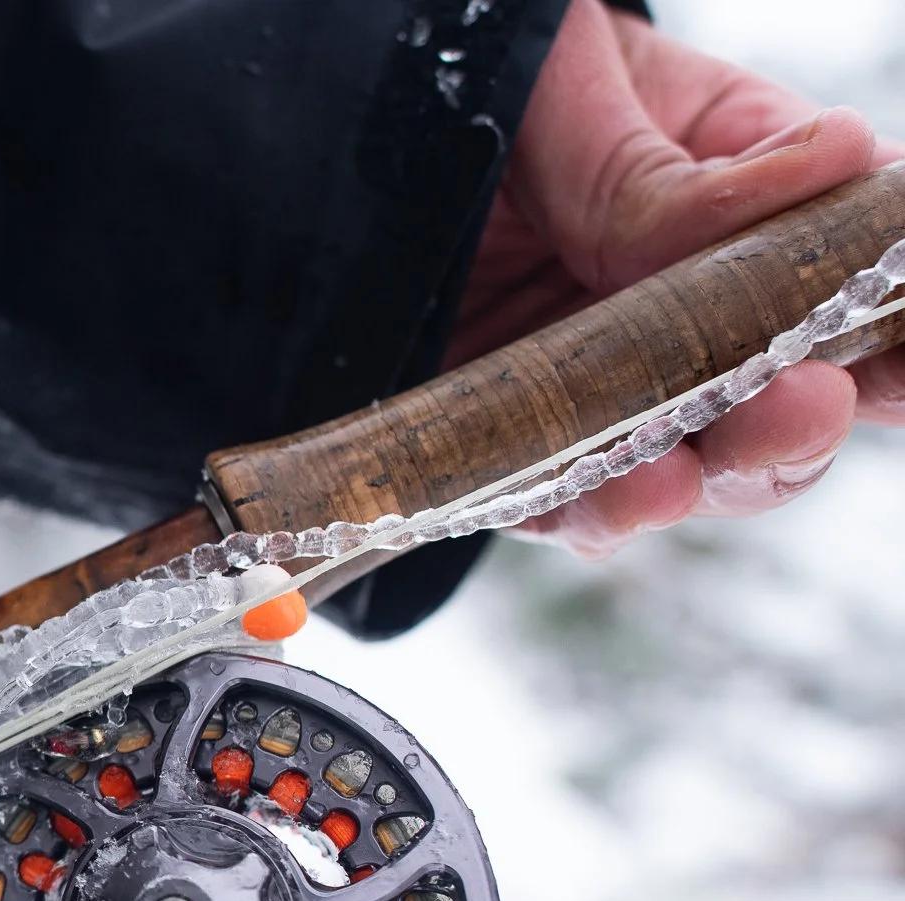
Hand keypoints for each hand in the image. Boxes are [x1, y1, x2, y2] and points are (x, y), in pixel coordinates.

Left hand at [448, 0, 904, 558]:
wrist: (351, 128)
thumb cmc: (503, 88)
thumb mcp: (575, 92)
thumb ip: (659, 165)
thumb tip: (832, 164)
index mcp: (748, 209)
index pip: (855, 276)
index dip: (894, 321)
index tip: (903, 338)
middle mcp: (690, 320)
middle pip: (784, 402)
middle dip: (801, 419)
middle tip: (808, 400)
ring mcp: (602, 393)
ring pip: (689, 469)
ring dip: (706, 476)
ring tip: (700, 464)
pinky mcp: (510, 448)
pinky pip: (561, 502)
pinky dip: (597, 511)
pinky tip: (627, 496)